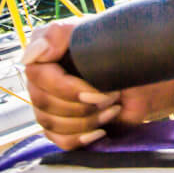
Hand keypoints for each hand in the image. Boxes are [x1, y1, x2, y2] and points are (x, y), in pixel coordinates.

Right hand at [22, 19, 157, 149]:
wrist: (141, 75)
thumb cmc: (118, 47)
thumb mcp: (91, 32)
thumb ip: (58, 34)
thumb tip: (31, 55)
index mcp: (43, 54)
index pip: (39, 78)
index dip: (67, 90)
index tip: (97, 91)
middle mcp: (41, 79)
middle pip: (43, 104)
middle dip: (83, 106)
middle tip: (112, 96)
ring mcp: (49, 105)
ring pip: (51, 124)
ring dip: (87, 121)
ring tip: (112, 108)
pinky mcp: (61, 126)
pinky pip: (61, 141)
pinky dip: (82, 138)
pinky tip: (101, 130)